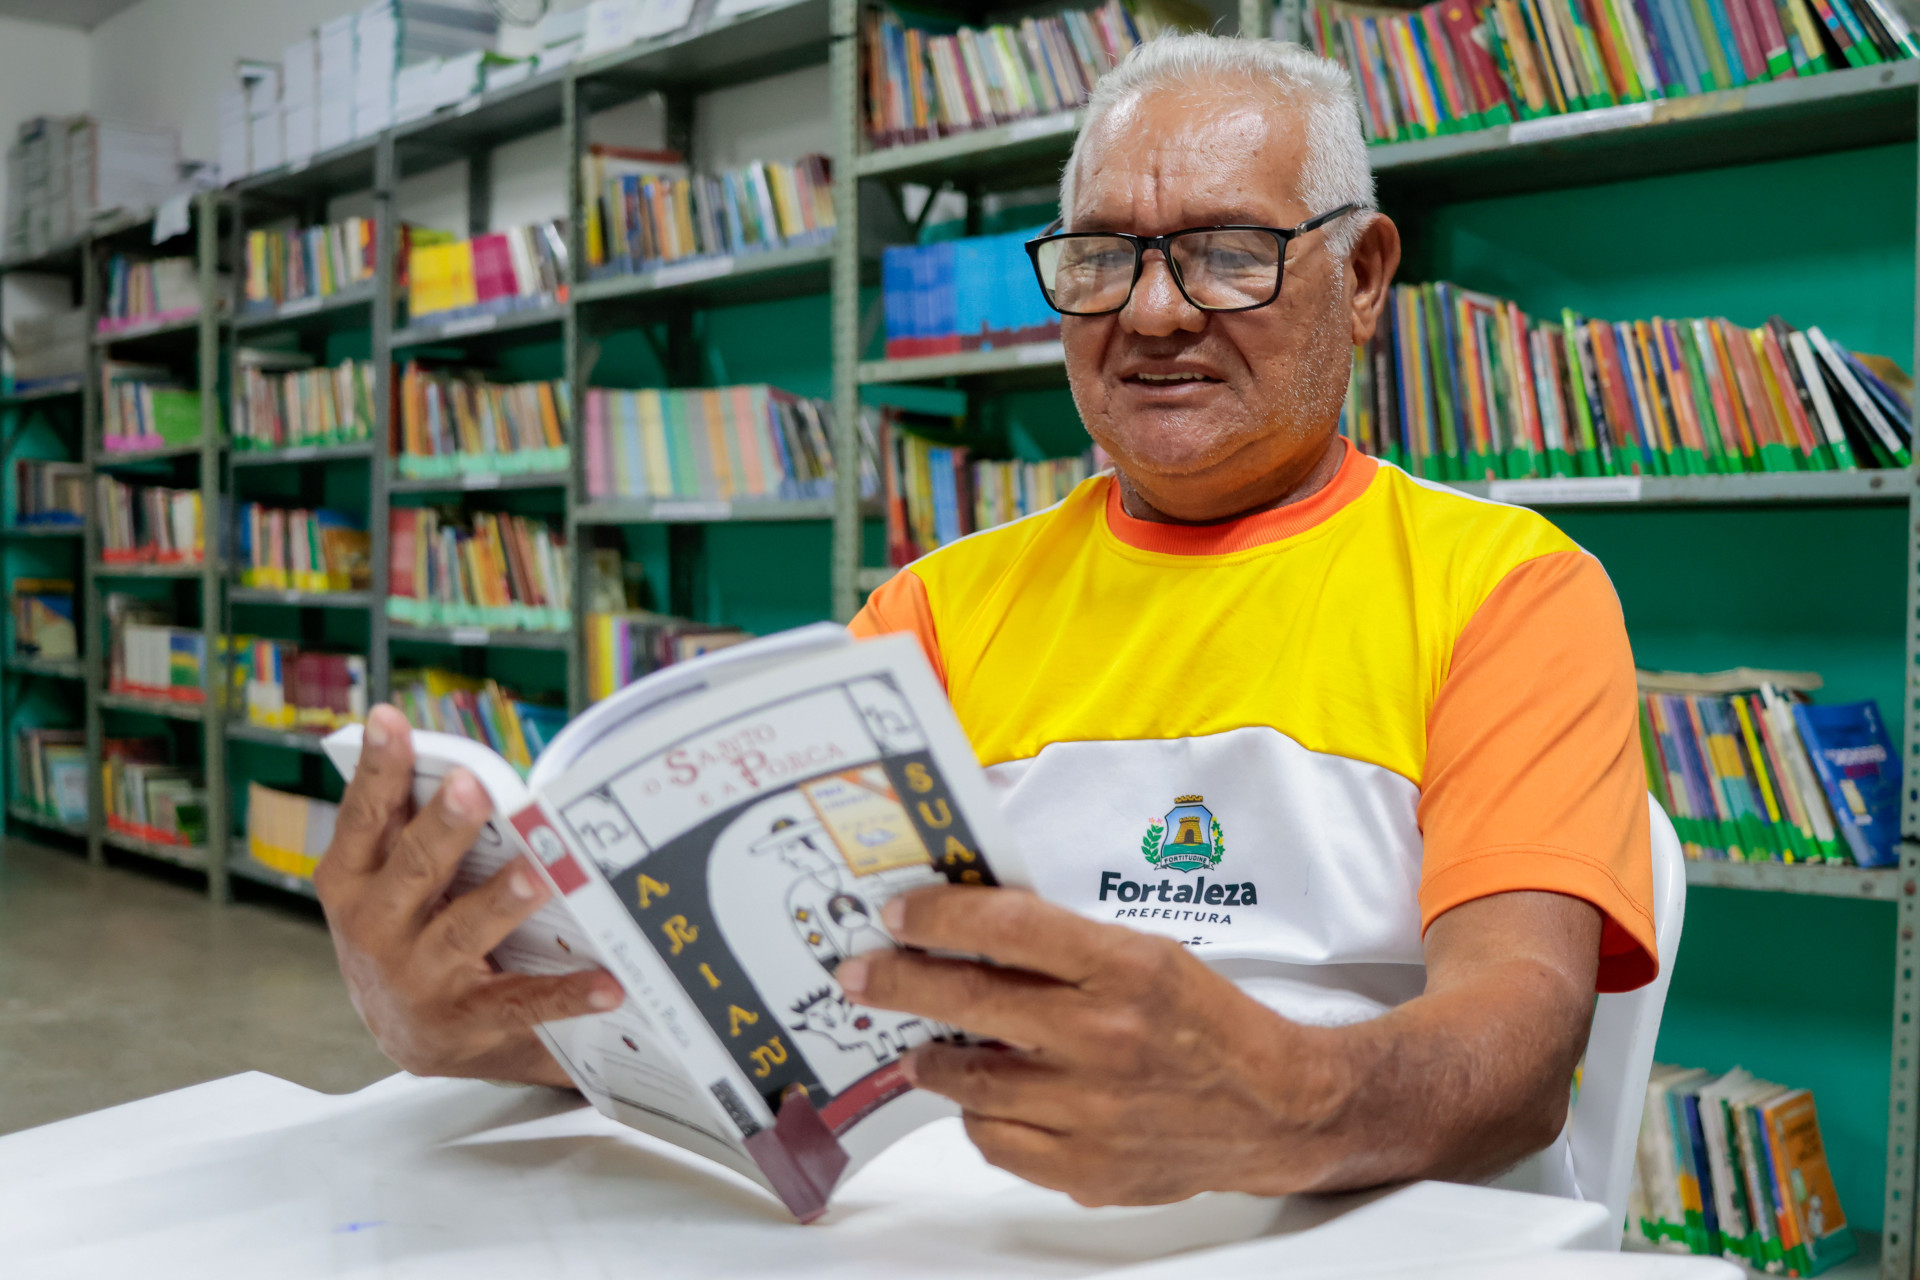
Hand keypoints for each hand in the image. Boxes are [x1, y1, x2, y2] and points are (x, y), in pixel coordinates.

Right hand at [314, 704, 623, 1084]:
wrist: (407, 1035)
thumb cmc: (404, 931)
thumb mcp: (384, 880)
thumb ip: (409, 825)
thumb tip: (458, 759)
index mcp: (352, 881)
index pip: (364, 816)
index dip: (378, 768)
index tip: (390, 720)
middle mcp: (376, 928)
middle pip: (415, 867)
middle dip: (446, 826)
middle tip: (476, 788)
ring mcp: (419, 977)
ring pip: (466, 930)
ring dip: (503, 900)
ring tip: (537, 873)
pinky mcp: (467, 1021)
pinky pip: (524, 1003)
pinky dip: (568, 994)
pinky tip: (606, 984)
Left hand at [834, 885, 1335, 1205]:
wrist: (1275, 1110)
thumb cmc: (1206, 1024)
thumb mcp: (1146, 955)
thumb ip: (1063, 947)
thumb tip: (967, 931)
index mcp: (1124, 968)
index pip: (1005, 928)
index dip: (938, 916)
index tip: (896, 914)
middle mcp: (1105, 1037)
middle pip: (969, 1001)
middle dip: (899, 983)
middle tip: (861, 976)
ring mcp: (1093, 1110)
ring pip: (971, 1081)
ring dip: (931, 1058)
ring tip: (919, 1046)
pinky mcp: (1088, 1168)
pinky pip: (996, 1141)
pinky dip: (979, 1117)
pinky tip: (981, 1099)